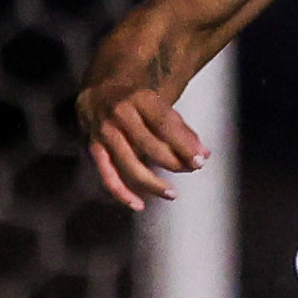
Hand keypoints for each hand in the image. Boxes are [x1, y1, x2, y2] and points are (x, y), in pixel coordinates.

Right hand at [80, 74, 206, 209]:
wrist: (99, 93)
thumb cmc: (137, 100)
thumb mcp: (160, 103)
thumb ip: (181, 128)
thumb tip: (203, 153)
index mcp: (140, 98)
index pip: (165, 124)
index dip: (184, 144)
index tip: (200, 159)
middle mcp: (120, 114)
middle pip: (149, 145)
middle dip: (173, 161)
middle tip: (192, 170)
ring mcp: (105, 132)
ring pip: (130, 164)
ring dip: (152, 183)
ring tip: (171, 193)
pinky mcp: (95, 148)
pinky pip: (107, 175)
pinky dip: (122, 192)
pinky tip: (138, 204)